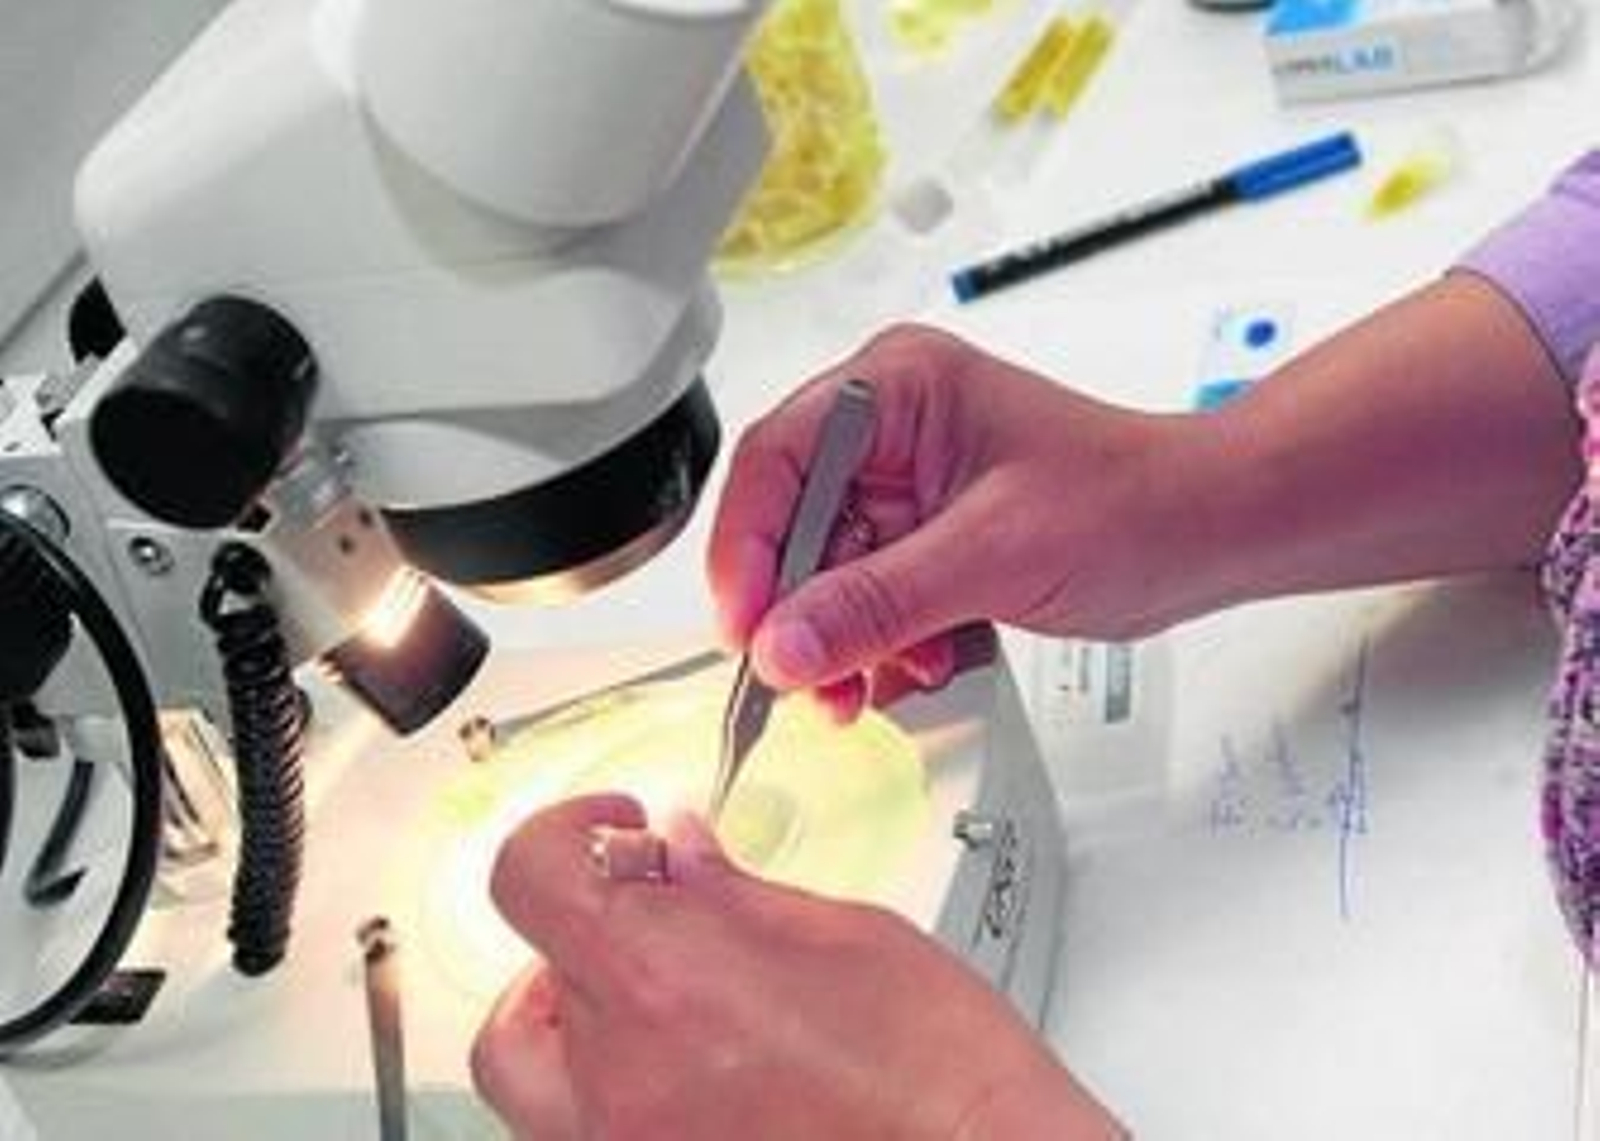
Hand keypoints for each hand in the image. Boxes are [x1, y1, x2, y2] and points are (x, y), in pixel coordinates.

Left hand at [471, 795, 1123, 1139]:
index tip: (611, 833)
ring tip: (668, 1013)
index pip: (530, 878)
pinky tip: (702, 1078)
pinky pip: (597, 1137)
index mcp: (661, 976)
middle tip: (643, 936)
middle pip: (516, 1004)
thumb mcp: (842, 931)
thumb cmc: (940, 1069)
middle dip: (568, 958)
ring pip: (539, 1090)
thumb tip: (677, 853)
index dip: (562, 835)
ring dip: (580, 1036)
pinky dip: (624, 1099)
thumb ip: (733, 890)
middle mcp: (622, 1078)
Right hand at [709, 323, 1200, 715]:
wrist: (1206, 532)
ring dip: (838, 640)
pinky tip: (914, 664)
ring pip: (823, 572)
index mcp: (897, 387)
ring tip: (863, 687)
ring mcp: (906, 484)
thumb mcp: (993, 556)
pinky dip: (877, 643)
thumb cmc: (1133, 501)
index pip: (779, 460)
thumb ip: (877, 604)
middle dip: (796, 612)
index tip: (748, 629)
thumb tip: (784, 644)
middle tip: (801, 680)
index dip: (747, 550)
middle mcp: (890, 428)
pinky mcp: (924, 535)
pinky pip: (864, 596)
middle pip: (790, 523)